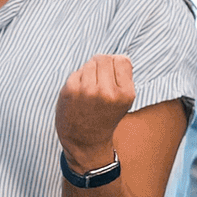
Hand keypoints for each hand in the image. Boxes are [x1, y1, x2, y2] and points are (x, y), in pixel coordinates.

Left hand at [56, 55, 135, 171]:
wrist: (84, 141)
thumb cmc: (104, 117)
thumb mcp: (123, 101)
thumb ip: (123, 77)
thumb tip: (117, 55)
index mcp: (125, 94)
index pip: (122, 59)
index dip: (116, 66)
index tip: (112, 79)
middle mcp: (107, 92)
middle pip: (104, 58)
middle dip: (101, 66)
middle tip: (99, 83)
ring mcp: (87, 91)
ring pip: (89, 63)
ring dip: (89, 72)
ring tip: (90, 90)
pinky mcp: (70, 90)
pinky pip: (77, 72)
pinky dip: (78, 80)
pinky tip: (80, 95)